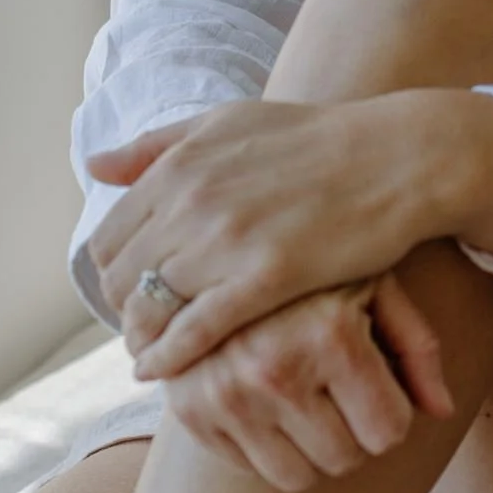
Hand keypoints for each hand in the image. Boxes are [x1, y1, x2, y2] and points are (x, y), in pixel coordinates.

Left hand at [84, 93, 475, 375]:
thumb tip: (95, 165)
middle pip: (121, 279)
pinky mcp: (266, 278)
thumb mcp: (230, 122)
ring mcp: (228, 239)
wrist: (397, 158)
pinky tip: (167, 370)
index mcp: (182, 161)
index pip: (109, 237)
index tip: (135, 288)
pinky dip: (170, 357)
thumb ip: (159, 144)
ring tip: (156, 352)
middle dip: (125, 309)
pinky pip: (193, 332)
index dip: (114, 271)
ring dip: (143, 338)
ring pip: (150, 310)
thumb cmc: (315, 140)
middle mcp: (194, 197)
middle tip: (146, 326)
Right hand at [164, 272, 454, 492]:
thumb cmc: (319, 264)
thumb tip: (443, 411)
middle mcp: (276, 369)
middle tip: (341, 388)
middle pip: (345, 459)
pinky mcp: (190, 410)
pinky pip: (249, 469)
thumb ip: (416, 345)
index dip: (391, 411)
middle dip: (353, 430)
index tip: (379, 385)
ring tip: (308, 395)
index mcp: (331, 335)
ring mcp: (228, 394)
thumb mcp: (375, 284)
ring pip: (298, 478)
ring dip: (311, 448)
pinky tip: (266, 395)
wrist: (220, 244)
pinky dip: (266, 444)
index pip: (388, 432)